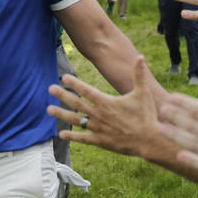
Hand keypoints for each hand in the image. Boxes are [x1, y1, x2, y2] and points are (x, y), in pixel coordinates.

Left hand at [47, 56, 164, 158]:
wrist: (149, 140)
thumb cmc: (146, 116)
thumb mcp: (143, 93)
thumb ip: (139, 75)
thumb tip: (141, 57)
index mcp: (106, 102)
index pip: (87, 90)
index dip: (74, 83)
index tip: (64, 77)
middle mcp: (99, 115)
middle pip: (76, 103)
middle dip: (62, 95)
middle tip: (50, 89)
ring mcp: (97, 128)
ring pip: (76, 120)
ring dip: (61, 114)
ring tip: (49, 110)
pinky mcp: (100, 141)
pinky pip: (82, 138)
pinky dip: (72, 136)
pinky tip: (61, 134)